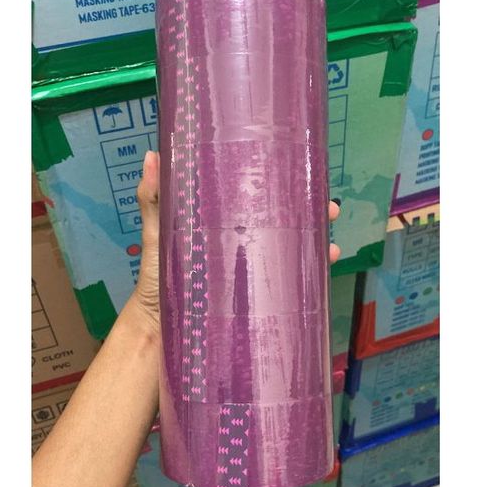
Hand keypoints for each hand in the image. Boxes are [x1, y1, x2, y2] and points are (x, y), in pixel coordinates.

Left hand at [130, 151, 341, 329]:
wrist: (158, 331)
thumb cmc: (156, 279)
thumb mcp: (156, 236)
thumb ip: (154, 201)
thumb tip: (153, 154)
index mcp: (222, 226)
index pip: (256, 201)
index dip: (281, 187)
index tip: (303, 173)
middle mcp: (242, 246)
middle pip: (282, 224)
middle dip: (310, 214)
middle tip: (329, 208)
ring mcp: (251, 273)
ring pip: (291, 252)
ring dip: (316, 245)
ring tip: (332, 245)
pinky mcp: (256, 300)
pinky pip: (288, 287)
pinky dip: (309, 279)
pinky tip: (323, 273)